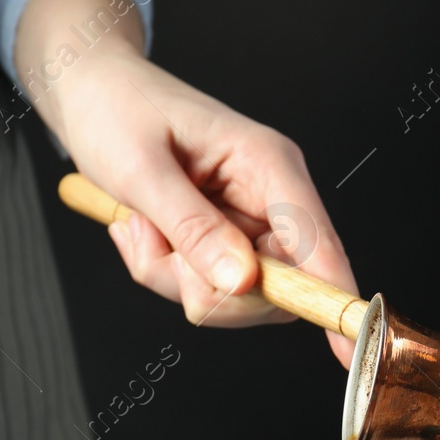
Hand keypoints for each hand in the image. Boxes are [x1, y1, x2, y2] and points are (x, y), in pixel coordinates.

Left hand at [18, 0, 358, 365]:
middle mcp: (271, 197)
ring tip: (141, 226)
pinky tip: (143, 229)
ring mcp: (248, 222)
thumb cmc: (115, 109)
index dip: (335, 296)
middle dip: (206, 286)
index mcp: (267, 164)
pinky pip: (205, 287)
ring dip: (175, 277)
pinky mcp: (225, 240)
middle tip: (154, 246)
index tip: (351, 349)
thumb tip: (242, 284)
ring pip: (235, 296)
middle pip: (275, 287)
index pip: (316, 243)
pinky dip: (164, 270)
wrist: (88, 90)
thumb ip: (193, 228)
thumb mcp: (141, 170)